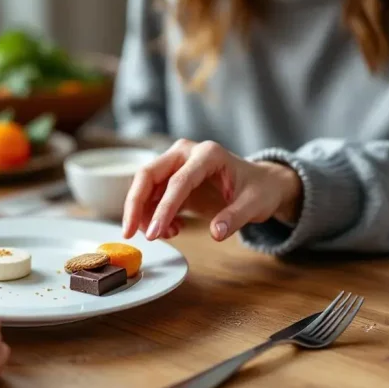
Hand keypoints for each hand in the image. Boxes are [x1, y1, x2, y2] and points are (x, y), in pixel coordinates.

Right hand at [122, 139, 302, 240]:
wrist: (260, 184)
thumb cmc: (258, 190)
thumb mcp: (255, 205)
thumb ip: (235, 218)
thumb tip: (216, 233)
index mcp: (208, 154)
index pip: (178, 181)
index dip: (163, 208)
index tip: (154, 234)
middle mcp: (186, 152)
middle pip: (148, 175)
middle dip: (135, 205)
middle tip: (128, 233)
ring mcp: (175, 162)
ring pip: (144, 185)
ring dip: (145, 213)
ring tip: (169, 234)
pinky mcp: (170, 176)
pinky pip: (151, 195)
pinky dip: (152, 214)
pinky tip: (172, 228)